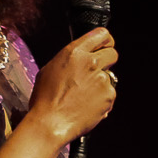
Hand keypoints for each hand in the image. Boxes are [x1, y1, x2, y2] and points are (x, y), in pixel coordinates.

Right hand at [24, 27, 117, 145]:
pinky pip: (109, 94)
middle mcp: (91, 62)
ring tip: (83, 97)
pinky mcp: (109, 95)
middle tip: (96, 72)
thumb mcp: (50, 69)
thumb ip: (69, 60)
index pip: (100, 34)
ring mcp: (102, 79)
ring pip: (110, 77)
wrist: (51, 123)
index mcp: (74, 52)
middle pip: (112, 53)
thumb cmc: (45, 100)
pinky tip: (87, 106)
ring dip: (100, 84)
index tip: (105, 45)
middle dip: (107, 61)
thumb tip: (78, 59)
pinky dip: (101, 99)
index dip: (105, 40)